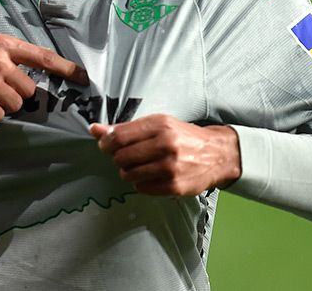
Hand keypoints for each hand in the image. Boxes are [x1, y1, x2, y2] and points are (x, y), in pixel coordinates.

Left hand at [89, 115, 240, 195]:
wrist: (217, 154)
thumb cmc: (182, 137)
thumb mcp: (157, 124)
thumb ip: (125, 128)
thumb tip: (94, 129)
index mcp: (159, 125)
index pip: (119, 137)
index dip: (105, 143)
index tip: (105, 146)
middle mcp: (165, 145)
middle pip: (121, 157)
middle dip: (118, 158)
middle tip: (127, 157)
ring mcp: (170, 167)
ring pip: (129, 174)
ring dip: (129, 172)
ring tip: (140, 166)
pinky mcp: (174, 186)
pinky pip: (142, 188)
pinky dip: (141, 183)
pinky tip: (151, 176)